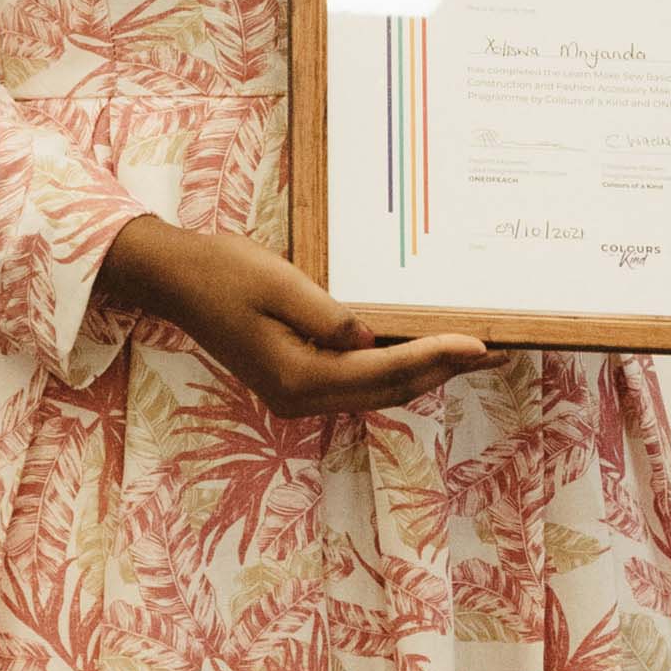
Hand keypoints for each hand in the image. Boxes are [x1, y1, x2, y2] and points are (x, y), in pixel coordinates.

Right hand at [97, 216, 500, 418]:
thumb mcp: (280, 284)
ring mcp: (296, 393)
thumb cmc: (224, 274)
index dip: (436, 357)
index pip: (383, 371)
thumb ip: (329, 317)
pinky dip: (394, 369)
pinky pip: (357, 381)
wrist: (177, 281)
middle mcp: (299, 397)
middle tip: (494, 353)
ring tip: (471, 356)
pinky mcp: (295, 379)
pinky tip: (421, 354)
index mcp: (297, 377)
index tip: (478, 345)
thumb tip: (370, 340)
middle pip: (387, 390)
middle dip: (441, 371)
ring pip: (376, 390)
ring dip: (423, 373)